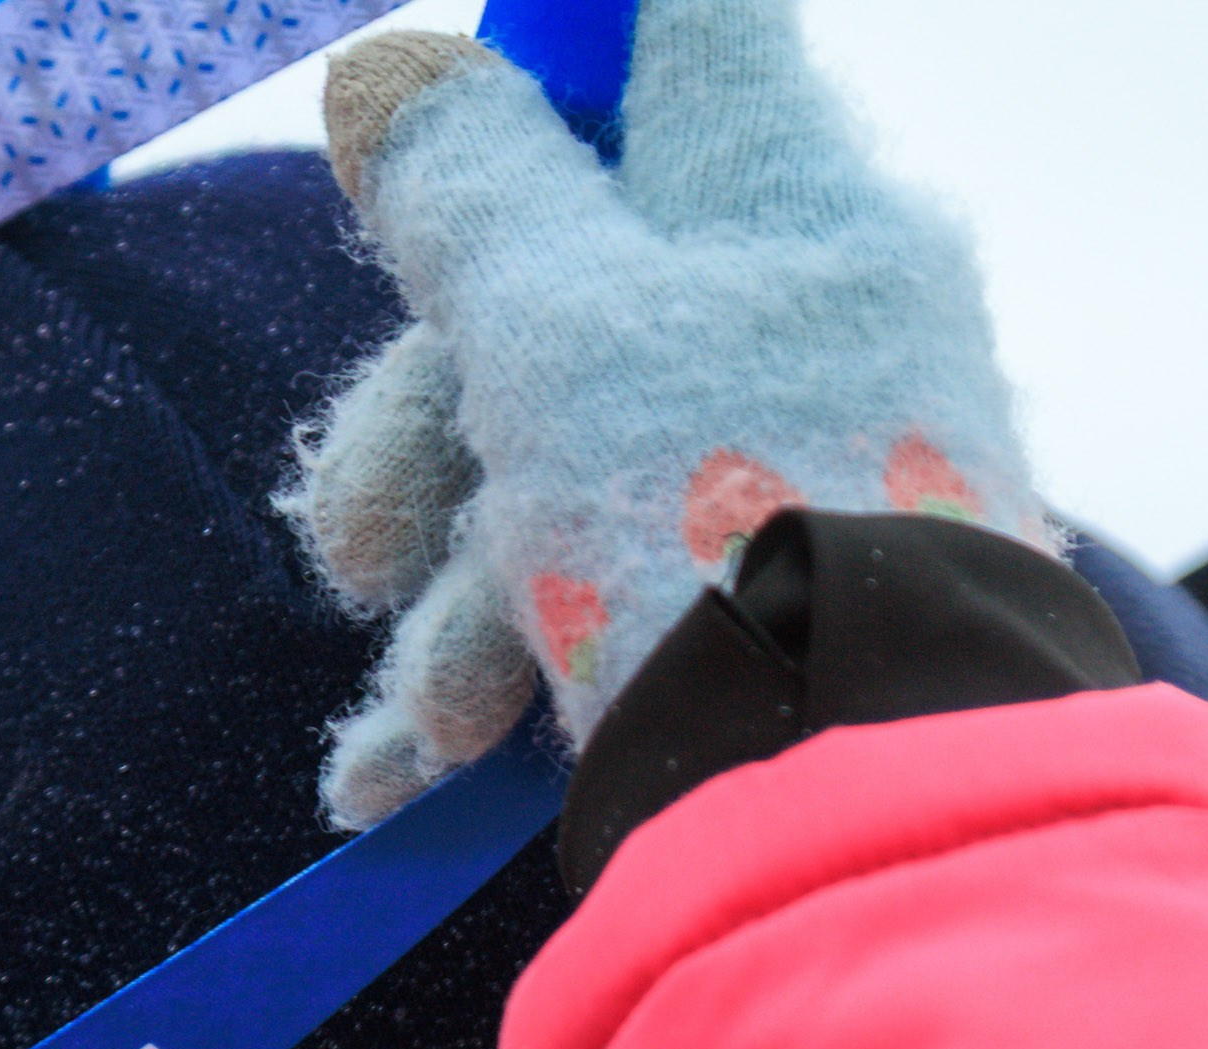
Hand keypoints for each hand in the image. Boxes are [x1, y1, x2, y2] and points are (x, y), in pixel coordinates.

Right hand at [287, 0, 1042, 825]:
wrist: (853, 811)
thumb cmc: (707, 527)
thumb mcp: (553, 322)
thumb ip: (469, 185)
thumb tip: (401, 75)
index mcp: (783, 189)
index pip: (682, 25)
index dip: (554, 56)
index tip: (459, 136)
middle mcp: (806, 316)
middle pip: (569, 283)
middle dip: (425, 427)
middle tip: (354, 552)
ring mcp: (794, 470)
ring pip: (566, 463)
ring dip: (459, 595)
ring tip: (431, 722)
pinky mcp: (774, 611)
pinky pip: (608, 593)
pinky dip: (503, 672)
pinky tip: (400, 780)